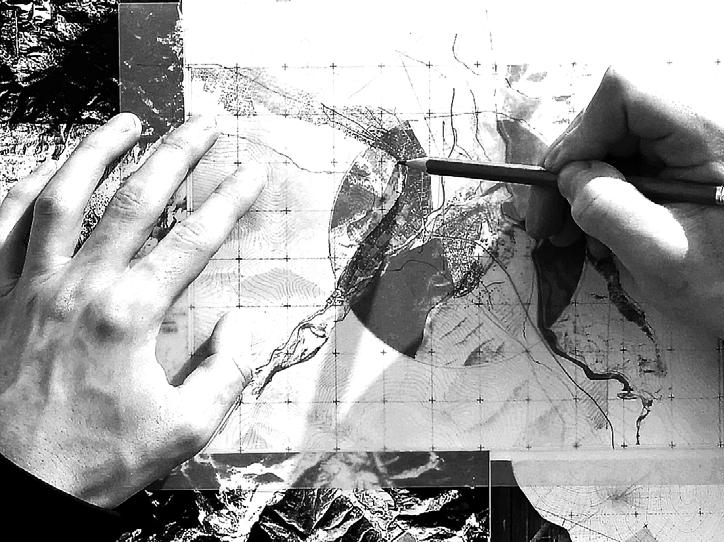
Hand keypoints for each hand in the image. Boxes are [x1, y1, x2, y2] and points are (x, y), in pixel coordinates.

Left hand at [0, 114, 264, 507]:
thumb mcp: (186, 430)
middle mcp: (82, 287)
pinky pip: (4, 227)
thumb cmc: (99, 461)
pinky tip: (46, 169)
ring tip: (127, 120)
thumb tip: (241, 325)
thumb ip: (226, 372)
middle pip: (136, 201)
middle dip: (177, 154)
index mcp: (131, 316)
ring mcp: (32, 287)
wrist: (15, 489)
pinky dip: (25, 191)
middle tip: (204, 122)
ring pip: (64, 198)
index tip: (254, 174)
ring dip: (98, 151)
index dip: (231, 202)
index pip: (194, 241)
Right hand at [526, 67, 723, 344]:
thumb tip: (568, 177)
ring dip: (578, 187)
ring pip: (605, 140)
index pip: (626, 91)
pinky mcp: (675, 159)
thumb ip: (608, 212)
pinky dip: (596, 195)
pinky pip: (618, 161)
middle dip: (569, 169)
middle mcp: (699, 124)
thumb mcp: (662, 259)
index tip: (563, 184)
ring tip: (569, 237)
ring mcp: (686, 141)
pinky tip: (595, 233)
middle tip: (546, 224)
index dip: (581, 132)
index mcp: (711, 135)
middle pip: (607, 115)